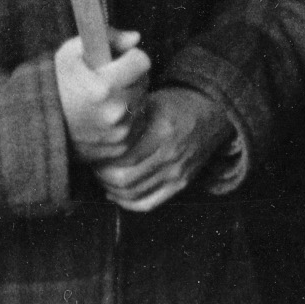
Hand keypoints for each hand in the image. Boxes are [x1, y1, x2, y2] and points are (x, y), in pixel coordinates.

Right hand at [55, 28, 149, 164]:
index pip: (142, 62)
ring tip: (105, 97)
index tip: (118, 59)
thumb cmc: (57, 84)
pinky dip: (127, 117)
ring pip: (142, 103)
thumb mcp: (71, 52)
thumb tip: (135, 38)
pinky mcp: (122, 146)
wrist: (41, 125)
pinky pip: (138, 123)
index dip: (130, 56)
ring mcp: (120, 132)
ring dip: (129, 96)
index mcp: (105, 87)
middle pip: (143, 82)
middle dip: (130, 76)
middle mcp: (117, 112)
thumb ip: (107, 38)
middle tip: (109, 78)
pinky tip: (106, 114)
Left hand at [95, 86, 226, 211]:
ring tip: (102, 175)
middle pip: (124, 179)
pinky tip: (115, 192)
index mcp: (162, 131)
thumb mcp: (151, 100)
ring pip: (132, 194)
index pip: (123, 157)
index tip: (93, 149)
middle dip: (101, 174)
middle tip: (94, 163)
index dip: (102, 157)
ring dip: (111, 187)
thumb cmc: (176, 104)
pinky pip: (148, 203)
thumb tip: (97, 128)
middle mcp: (170, 156)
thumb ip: (128, 116)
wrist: (211, 114)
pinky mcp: (180, 184)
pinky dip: (127, 202)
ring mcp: (177, 174)